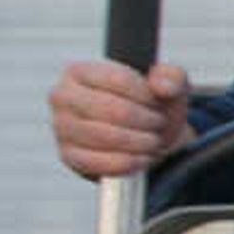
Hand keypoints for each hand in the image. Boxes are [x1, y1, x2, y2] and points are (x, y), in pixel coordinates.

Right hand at [48, 58, 191, 177]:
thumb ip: (171, 78)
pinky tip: (143, 158)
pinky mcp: (68, 156)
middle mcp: (62, 96)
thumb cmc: (152, 107)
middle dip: (145, 120)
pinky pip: (98, 162)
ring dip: (139, 141)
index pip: (119, 79)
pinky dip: (128, 162)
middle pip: (112, 110)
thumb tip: (162, 86)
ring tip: (154, 140)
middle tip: (159, 124)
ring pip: (105, 136)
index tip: (158, 103)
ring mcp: (61, 127)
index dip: (147, 95)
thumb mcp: (168, 86)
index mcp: (80, 70)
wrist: (145, 139)